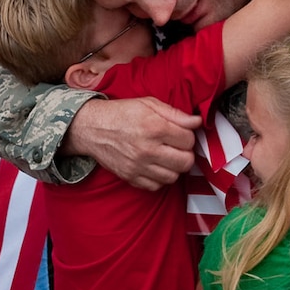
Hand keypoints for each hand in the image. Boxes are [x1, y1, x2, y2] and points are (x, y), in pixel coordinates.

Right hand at [64, 98, 198, 189]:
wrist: (92, 128)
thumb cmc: (121, 113)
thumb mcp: (148, 104)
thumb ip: (175, 114)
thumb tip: (196, 122)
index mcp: (154, 127)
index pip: (188, 140)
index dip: (188, 136)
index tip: (181, 133)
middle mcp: (147, 149)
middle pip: (185, 162)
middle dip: (186, 153)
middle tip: (178, 147)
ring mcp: (139, 166)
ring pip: (173, 176)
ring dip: (174, 167)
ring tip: (167, 156)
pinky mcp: (131, 177)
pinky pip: (156, 186)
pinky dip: (160, 178)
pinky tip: (156, 166)